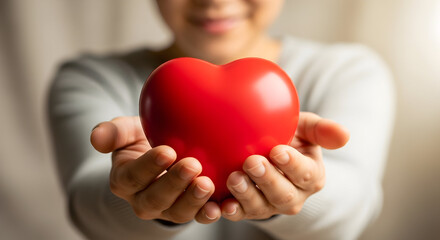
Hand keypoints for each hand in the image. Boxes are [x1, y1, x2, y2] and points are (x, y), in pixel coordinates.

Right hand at [90, 116, 220, 223]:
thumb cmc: (144, 139)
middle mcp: (143, 200)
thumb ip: (113, 132)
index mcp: (124, 181)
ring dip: (193, 201)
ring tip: (207, 184)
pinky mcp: (189, 211)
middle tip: (192, 165)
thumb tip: (95, 138)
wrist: (163, 156)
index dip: (149, 166)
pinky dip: (210, 213)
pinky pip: (199, 217)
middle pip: (156, 199)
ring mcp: (167, 210)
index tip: (167, 151)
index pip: (133, 177)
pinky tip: (221, 205)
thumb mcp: (127, 132)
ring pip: (178, 213)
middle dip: (174, 184)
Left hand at [221, 112, 349, 220]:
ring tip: (234, 179)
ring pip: (261, 207)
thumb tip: (345, 135)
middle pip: (283, 194)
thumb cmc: (289, 137)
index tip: (278, 151)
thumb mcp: (305, 129)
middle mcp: (293, 196)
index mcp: (311, 176)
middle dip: (267, 180)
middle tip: (252, 162)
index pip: (306, 173)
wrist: (266, 151)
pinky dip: (230, 211)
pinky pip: (240, 214)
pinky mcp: (249, 210)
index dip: (292, 164)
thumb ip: (321, 130)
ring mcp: (270, 205)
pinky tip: (221, 205)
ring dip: (247, 195)